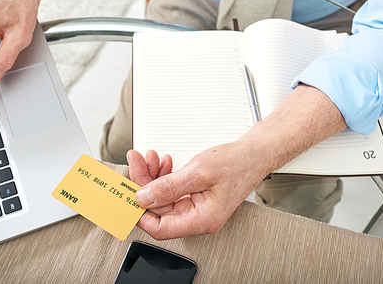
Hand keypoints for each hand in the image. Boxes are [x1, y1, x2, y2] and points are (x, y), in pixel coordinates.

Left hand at [128, 146, 266, 239]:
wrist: (253, 154)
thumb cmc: (237, 164)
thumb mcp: (199, 172)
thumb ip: (169, 186)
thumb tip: (144, 197)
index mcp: (201, 219)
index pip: (160, 228)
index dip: (140, 213)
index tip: (128, 194)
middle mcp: (196, 216)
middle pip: (158, 208)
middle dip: (144, 183)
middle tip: (136, 161)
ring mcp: (194, 206)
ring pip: (162, 196)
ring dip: (152, 176)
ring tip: (149, 157)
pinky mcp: (193, 194)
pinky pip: (170, 189)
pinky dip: (163, 175)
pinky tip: (163, 162)